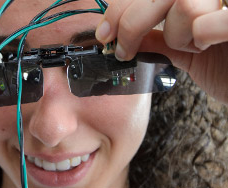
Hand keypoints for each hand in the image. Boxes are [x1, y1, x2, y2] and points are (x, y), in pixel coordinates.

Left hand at [96, 0, 227, 103]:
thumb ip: (158, 38)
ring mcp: (226, 4)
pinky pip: (206, 22)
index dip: (120, 7)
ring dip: (178, 34)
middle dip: (131, 23)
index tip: (105, 33)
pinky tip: (208, 44)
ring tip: (194, 46)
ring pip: (182, 4)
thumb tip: (123, 35)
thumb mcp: (187, 51)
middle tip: (123, 49)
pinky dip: (200, 36)